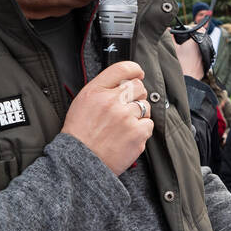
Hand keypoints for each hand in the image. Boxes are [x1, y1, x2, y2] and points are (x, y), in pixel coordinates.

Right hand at [61, 61, 153, 175]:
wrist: (81, 162)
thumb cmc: (81, 133)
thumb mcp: (83, 102)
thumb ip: (103, 89)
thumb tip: (126, 81)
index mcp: (96, 91)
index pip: (122, 68)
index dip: (134, 69)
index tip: (138, 74)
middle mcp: (111, 101)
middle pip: (138, 86)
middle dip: (136, 95)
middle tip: (126, 108)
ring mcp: (126, 117)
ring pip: (145, 105)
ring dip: (138, 114)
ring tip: (124, 125)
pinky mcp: (137, 133)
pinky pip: (149, 124)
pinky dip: (141, 129)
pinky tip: (128, 135)